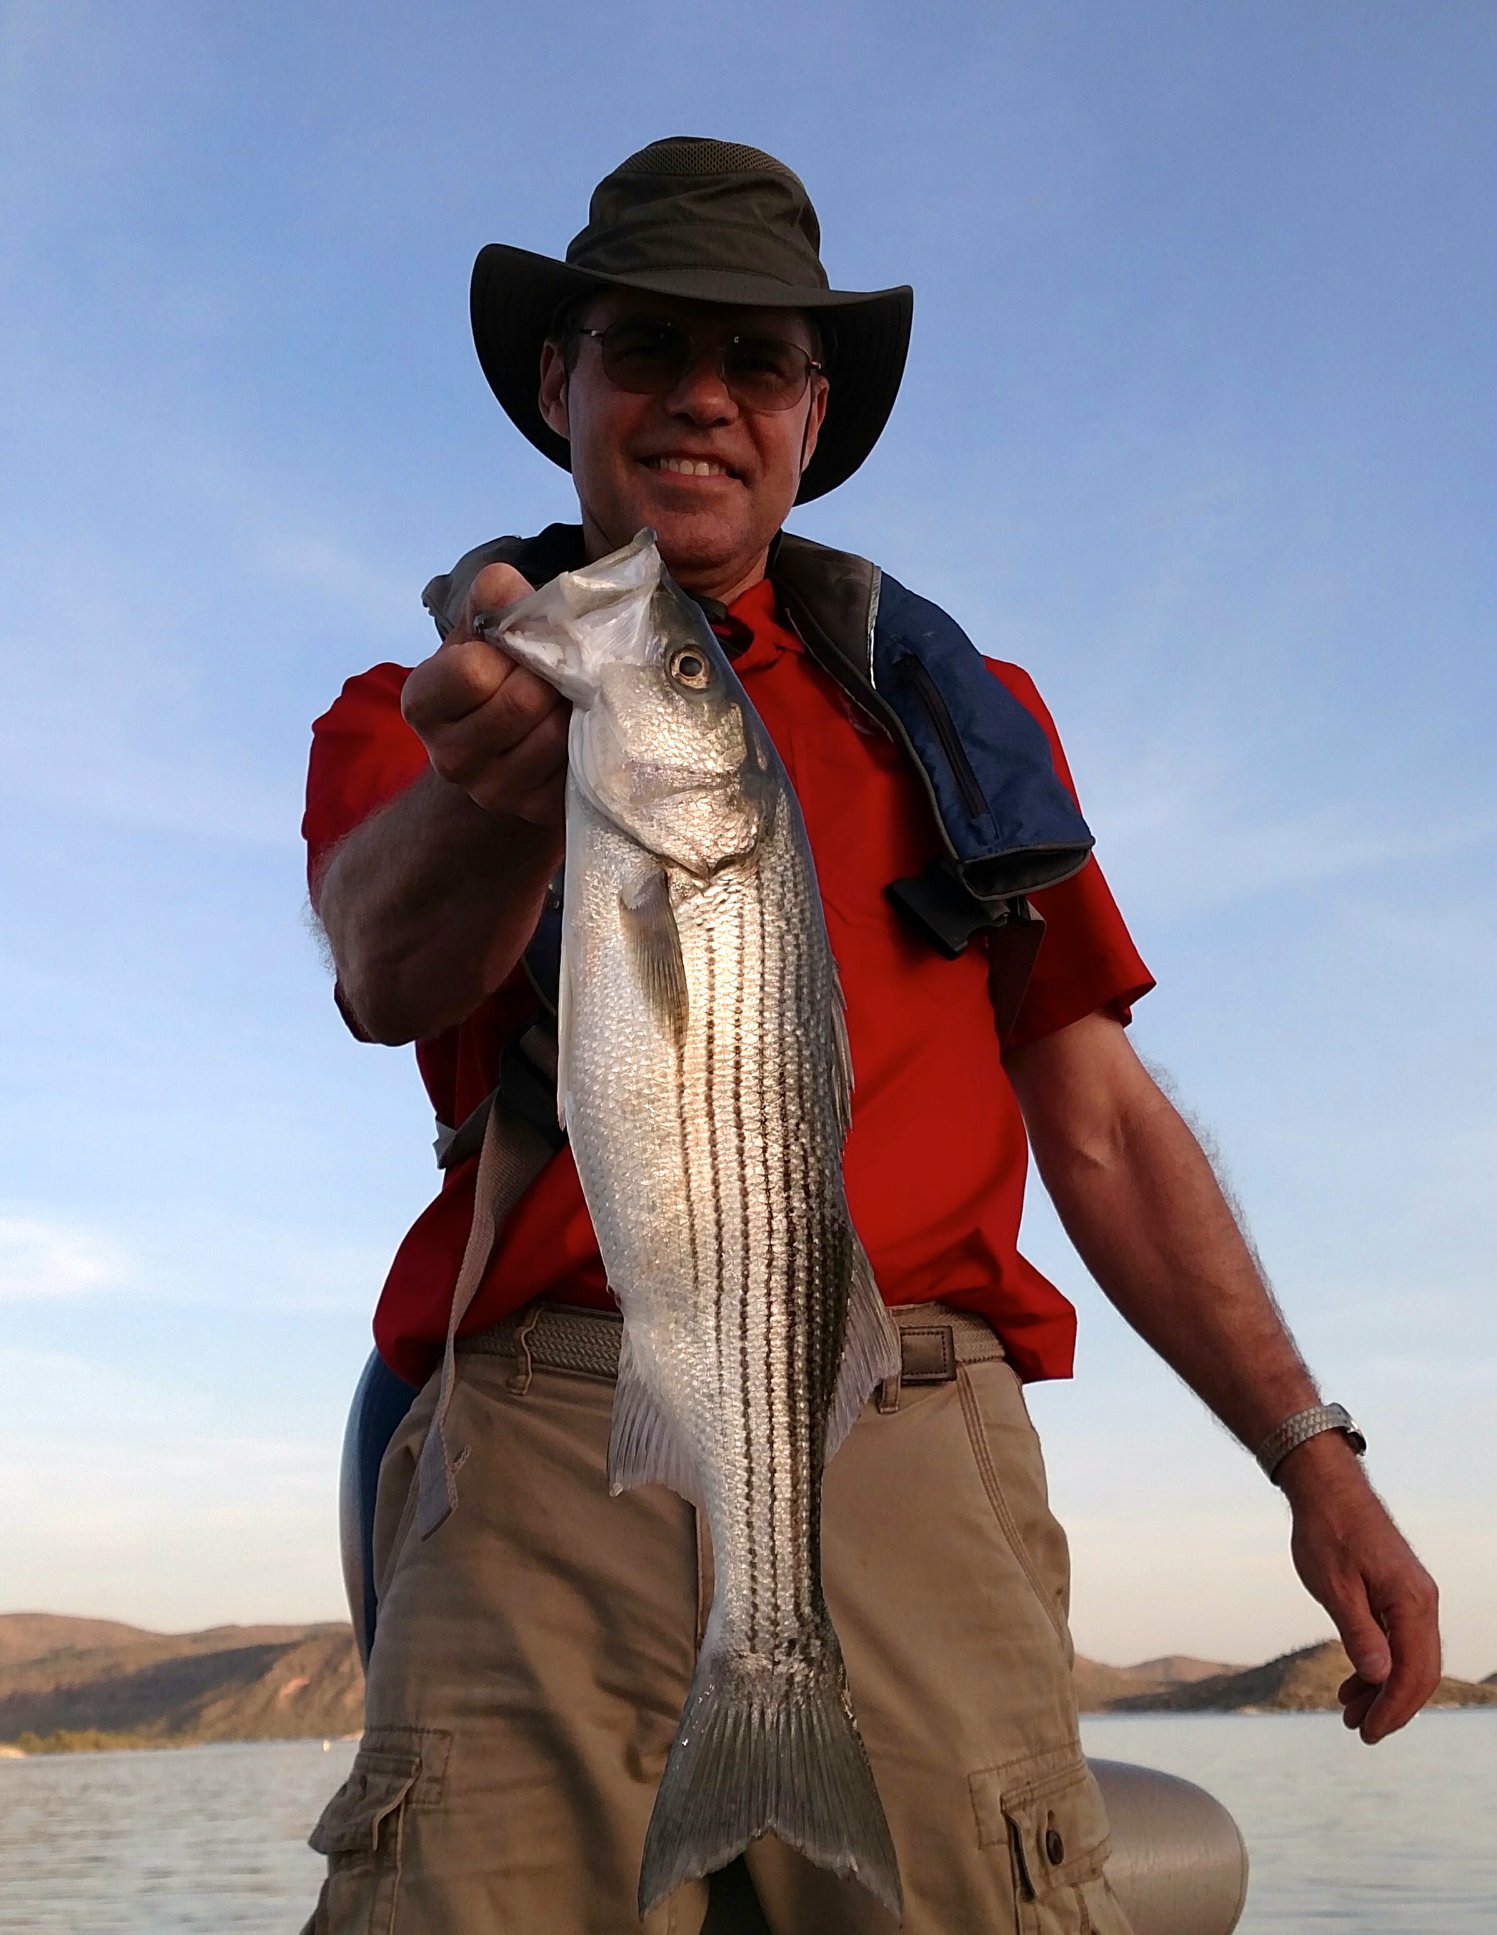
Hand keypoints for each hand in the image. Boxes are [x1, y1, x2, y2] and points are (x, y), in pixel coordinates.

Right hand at [401, 562, 568, 825]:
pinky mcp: (538, 812)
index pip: (471, 671)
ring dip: (572, 705)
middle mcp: (448, 759)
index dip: (507, 650)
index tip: (513, 649)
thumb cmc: (494, 673)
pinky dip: (586, 737)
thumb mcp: (481, 630)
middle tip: (552, 670)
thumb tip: (507, 587)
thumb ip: (491, 599)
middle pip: (522, 701)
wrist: (506, 746)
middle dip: (548, 675)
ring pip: (555, 733)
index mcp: (422, 704)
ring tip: (565, 697)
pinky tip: (574, 728)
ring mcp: (494, 793)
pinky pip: (580, 763)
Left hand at [1279, 1435, 1440, 1742]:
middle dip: (1392, 1706)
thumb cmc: (1327, 1532)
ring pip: (1409, 1657)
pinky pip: (1398, 1639)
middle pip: (1419, 1672)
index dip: (1393, 1709)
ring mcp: (1413, 1596)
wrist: (1327, 1488)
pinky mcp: (1399, 1592)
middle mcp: (1422, 1602)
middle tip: (1360, 1731)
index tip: (1368, 1733)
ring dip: (1383, 1688)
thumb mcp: (1334, 1587)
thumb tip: (1380, 1679)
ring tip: (1349, 1711)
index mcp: (1411, 1602)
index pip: (1413, 1673)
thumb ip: (1359, 1633)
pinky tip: (1355, 1679)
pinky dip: (1380, 1663)